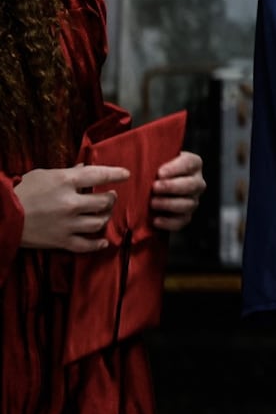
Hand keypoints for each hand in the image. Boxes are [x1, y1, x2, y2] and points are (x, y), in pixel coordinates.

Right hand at [14, 164, 130, 251]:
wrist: (1, 216)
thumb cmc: (20, 192)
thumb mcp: (44, 175)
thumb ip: (68, 173)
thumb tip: (84, 168)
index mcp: (65, 182)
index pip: (99, 175)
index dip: (116, 174)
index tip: (126, 175)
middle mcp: (71, 203)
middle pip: (104, 201)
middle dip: (111, 198)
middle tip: (111, 195)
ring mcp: (67, 224)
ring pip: (99, 222)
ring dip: (105, 217)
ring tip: (104, 212)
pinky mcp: (61, 241)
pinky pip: (86, 245)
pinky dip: (97, 244)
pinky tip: (103, 241)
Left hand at [151, 150, 205, 231]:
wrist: (149, 190)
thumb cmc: (151, 170)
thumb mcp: (152, 159)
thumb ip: (148, 158)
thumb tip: (130, 163)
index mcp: (192, 164)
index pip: (190, 163)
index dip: (176, 168)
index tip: (160, 172)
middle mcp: (196, 182)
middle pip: (192, 185)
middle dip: (173, 187)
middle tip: (155, 187)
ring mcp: (193, 200)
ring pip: (189, 204)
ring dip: (170, 204)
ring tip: (152, 203)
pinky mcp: (186, 216)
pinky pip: (183, 221)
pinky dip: (169, 222)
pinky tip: (156, 220)